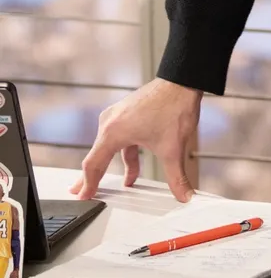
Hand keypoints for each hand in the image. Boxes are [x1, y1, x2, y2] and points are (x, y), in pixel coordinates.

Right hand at [70, 78, 201, 203]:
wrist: (182, 80)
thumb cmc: (174, 107)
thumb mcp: (173, 149)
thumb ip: (177, 178)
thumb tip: (185, 196)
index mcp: (113, 132)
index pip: (93, 165)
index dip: (88, 184)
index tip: (82, 197)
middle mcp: (110, 122)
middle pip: (96, 156)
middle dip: (91, 177)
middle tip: (78, 192)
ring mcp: (117, 115)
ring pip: (108, 146)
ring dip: (109, 165)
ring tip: (104, 182)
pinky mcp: (127, 112)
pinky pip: (119, 138)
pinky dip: (123, 154)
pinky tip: (131, 169)